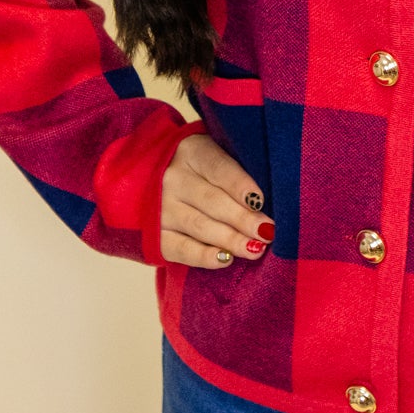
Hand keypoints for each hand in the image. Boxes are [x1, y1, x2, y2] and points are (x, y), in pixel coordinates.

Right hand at [160, 131, 273, 268]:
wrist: (147, 177)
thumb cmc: (198, 168)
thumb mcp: (214, 153)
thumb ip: (235, 171)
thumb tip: (265, 203)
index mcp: (192, 153)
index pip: (218, 168)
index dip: (239, 185)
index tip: (260, 200)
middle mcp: (173, 179)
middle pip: (212, 201)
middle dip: (243, 219)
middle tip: (267, 231)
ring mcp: (160, 208)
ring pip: (199, 226)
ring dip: (230, 239)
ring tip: (254, 248)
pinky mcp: (154, 235)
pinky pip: (181, 249)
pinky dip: (204, 256)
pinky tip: (226, 259)